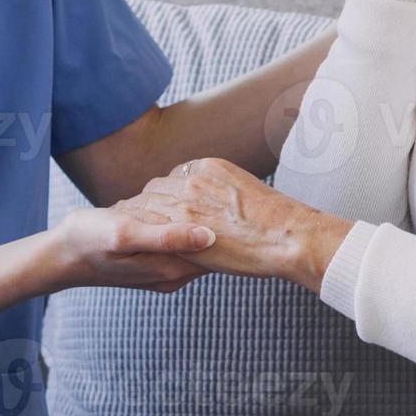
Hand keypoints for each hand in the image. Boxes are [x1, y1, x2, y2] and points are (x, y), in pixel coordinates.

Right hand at [40, 207, 215, 293]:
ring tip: (214, 192)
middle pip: (211, 250)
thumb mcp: (125, 234)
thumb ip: (166, 237)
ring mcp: (164, 268)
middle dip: (219, 221)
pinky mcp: (155, 259)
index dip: (228, 225)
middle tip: (230, 191)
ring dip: (203, 219)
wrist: (62, 254)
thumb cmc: (89, 239)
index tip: (236, 199)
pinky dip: (186, 221)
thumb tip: (210, 236)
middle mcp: (173, 273)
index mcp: (170, 269)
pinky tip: (186, 201)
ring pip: (197, 243)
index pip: (216, 253)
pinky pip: (182, 241)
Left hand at [115, 159, 352, 292]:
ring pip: (146, 206)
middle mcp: (193, 177)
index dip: (164, 197)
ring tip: (129, 237)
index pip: (172, 178)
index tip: (159, 211)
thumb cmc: (275, 225)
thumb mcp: (244, 193)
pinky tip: (134, 249)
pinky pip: (149, 226)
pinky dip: (140, 235)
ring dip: (138, 221)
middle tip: (135, 222)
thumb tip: (213, 210)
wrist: (287, 236)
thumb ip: (220, 195)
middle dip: (148, 207)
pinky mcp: (181, 223)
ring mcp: (185, 198)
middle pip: (155, 189)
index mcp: (208, 166)